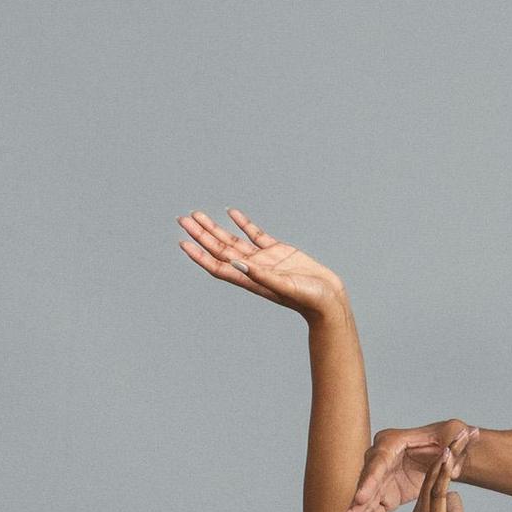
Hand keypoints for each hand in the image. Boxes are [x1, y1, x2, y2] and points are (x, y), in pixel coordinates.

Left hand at [178, 208, 344, 319]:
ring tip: (198, 215)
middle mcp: (252, 268)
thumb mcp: (285, 286)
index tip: (183, 242)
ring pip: (233, 240)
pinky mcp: (278, 251)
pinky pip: (255, 234)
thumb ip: (261, 275)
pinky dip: (242, 223)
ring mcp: (264, 259)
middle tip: (182, 219)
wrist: (329, 298)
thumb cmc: (309, 299)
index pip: (217, 265)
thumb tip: (238, 263)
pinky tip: (231, 213)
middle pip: (219, 249)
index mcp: (250, 279)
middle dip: (201, 234)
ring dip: (215, 228)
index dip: (199, 254)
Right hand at [342, 421, 475, 511]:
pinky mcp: (386, 495)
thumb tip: (451, 462)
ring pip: (365, 501)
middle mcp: (380, 459)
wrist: (449, 451)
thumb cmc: (451, 437)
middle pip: (366, 483)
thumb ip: (455, 441)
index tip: (361, 498)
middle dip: (356, 504)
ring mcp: (381, 479)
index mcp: (393, 441)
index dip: (369, 481)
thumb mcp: (455, 432)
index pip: (379, 462)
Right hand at [408, 429, 476, 511]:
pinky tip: (449, 456)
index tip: (463, 440)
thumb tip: (454, 497)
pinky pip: (436, 494)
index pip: (433, 481)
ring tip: (462, 434)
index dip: (448, 460)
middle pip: (432, 474)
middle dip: (449, 450)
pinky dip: (443, 473)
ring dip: (449, 455)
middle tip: (466, 428)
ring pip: (434, 479)